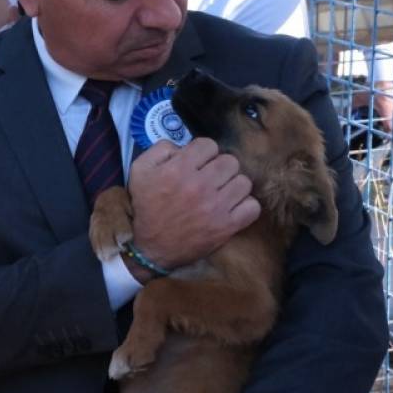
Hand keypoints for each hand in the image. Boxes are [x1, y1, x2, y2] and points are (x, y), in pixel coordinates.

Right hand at [128, 139, 259, 270]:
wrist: (149, 247)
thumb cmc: (145, 206)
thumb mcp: (140, 171)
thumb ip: (160, 149)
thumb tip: (184, 147)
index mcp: (178, 169)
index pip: (209, 145)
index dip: (202, 153)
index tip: (196, 164)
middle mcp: (200, 185)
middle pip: (230, 162)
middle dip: (219, 167)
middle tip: (210, 178)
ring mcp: (216, 206)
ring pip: (244, 182)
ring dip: (233, 186)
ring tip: (221, 193)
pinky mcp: (227, 226)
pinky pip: (252, 206)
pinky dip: (244, 206)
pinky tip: (231, 207)